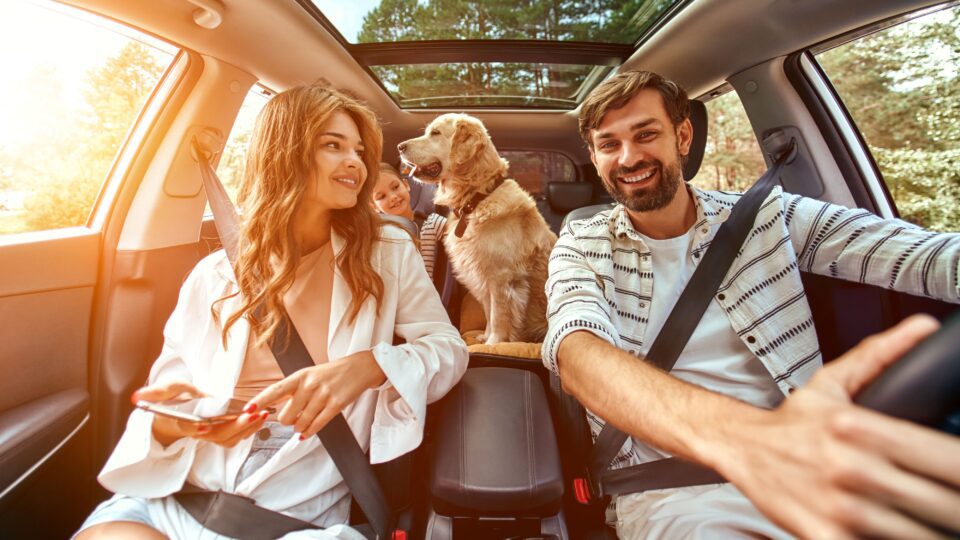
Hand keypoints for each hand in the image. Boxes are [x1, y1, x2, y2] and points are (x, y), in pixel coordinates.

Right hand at [133, 381, 268, 447]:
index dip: (194, 428)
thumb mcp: (165, 389)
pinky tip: (262, 417)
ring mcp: (210, 435)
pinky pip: (236, 437)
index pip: (185, 427)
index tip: (204, 425)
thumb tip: (137, 397)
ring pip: (228, 439)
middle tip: (250, 415)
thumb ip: (155, 392)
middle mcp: (196, 431)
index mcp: (180, 421)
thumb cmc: (173, 399)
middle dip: (233, 427)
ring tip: (262, 414)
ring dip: (246, 428)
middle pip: (215, 436)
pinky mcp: (221, 433)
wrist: (180, 410)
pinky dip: (250, 428)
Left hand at [245, 350, 386, 439]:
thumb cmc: (330, 374)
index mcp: (300, 376)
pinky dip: (309, 432)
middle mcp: (309, 385)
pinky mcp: (335, 405)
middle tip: (292, 417)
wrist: (358, 369)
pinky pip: (317, 425)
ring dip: (299, 427)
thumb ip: (292, 389)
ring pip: (301, 423)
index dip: (260, 400)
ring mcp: (323, 395)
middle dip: (287, 420)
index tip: (248, 409)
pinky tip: (306, 433)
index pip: (275, 389)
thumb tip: (274, 407)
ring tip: (302, 423)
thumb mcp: (308, 375)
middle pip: (286, 415)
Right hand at [721, 315, 959, 538]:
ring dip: (932, 529)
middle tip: (952, 503)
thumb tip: (925, 327)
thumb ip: (882, 355)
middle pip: (943, 505)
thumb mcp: (834, 382)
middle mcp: (855, 469)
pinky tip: (897, 530)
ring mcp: (843, 509)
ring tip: (933, 519)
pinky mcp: (826, 537)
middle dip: (957, 508)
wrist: (738, 448)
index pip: (947, 459)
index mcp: (863, 428)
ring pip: (918, 534)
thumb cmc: (790, 423)